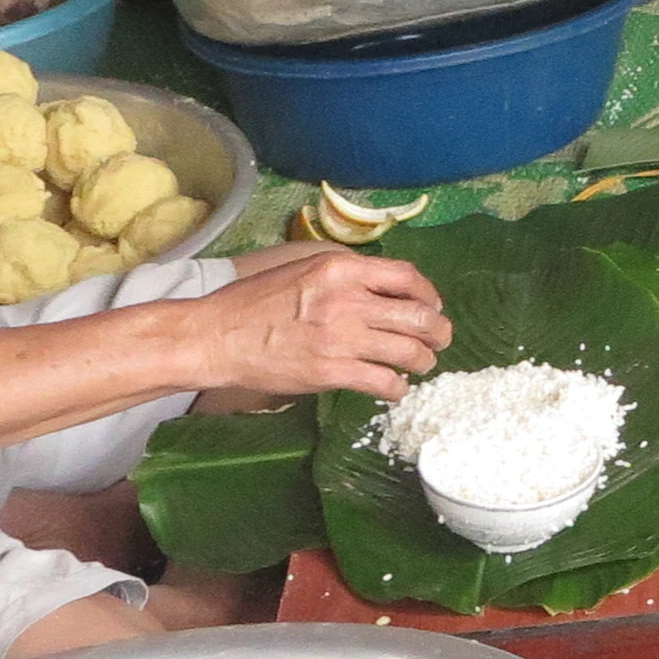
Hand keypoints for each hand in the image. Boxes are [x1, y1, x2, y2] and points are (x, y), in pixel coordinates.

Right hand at [194, 247, 450, 398]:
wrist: (218, 336)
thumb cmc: (255, 302)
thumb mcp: (303, 269)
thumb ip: (345, 276)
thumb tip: (383, 289)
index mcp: (342, 269)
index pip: (407, 276)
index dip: (428, 293)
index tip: (432, 305)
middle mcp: (349, 300)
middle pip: (418, 315)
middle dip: (438, 330)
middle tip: (440, 339)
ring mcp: (342, 338)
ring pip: (408, 350)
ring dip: (423, 360)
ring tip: (422, 364)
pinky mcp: (332, 372)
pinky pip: (383, 381)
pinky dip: (396, 387)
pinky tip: (395, 388)